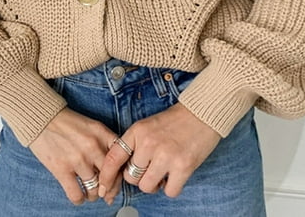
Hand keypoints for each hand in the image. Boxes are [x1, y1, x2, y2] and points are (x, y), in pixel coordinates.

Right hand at [28, 107, 123, 205]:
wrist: (42, 118)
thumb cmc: (68, 123)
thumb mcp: (92, 126)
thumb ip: (105, 142)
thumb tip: (114, 166)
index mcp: (101, 133)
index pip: (121, 158)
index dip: (121, 172)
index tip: (117, 178)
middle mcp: (92, 146)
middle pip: (110, 176)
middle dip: (110, 188)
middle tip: (106, 191)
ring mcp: (77, 159)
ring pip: (95, 189)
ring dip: (94, 195)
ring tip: (92, 193)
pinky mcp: (61, 169)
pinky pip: (76, 194)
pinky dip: (80, 199)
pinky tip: (80, 196)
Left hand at [98, 102, 221, 198]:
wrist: (201, 113)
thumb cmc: (173, 122)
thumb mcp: (147, 126)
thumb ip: (135, 145)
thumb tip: (124, 171)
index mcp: (137, 131)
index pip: (114, 157)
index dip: (106, 176)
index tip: (103, 187)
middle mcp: (149, 143)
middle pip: (131, 177)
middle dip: (139, 177)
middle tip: (151, 168)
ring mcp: (166, 155)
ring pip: (147, 187)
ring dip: (154, 184)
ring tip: (163, 172)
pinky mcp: (183, 166)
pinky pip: (169, 191)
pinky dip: (172, 187)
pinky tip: (175, 175)